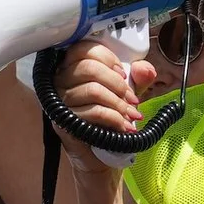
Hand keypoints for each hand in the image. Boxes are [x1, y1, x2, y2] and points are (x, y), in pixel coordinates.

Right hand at [50, 38, 153, 155]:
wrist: (102, 155)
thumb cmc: (109, 120)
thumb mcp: (126, 94)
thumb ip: (137, 78)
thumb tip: (144, 69)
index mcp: (71, 68)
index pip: (82, 49)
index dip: (107, 58)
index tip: (123, 74)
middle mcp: (60, 82)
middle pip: (88, 68)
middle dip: (118, 84)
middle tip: (132, 99)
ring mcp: (59, 103)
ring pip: (93, 90)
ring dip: (119, 104)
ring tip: (131, 115)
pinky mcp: (64, 123)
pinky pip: (93, 112)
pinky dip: (115, 118)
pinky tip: (124, 126)